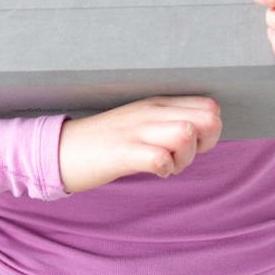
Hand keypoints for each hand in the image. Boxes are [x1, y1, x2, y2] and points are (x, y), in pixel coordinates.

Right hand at [58, 95, 222, 194]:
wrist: (63, 149)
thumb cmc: (107, 141)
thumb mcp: (143, 125)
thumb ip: (171, 124)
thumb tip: (203, 133)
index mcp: (158, 103)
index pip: (209, 106)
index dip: (211, 131)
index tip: (192, 145)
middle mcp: (151, 112)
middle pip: (207, 119)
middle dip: (205, 144)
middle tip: (182, 157)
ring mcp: (136, 130)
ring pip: (186, 134)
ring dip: (185, 158)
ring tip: (167, 165)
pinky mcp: (122, 151)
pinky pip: (159, 159)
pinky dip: (164, 169)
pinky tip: (152, 171)